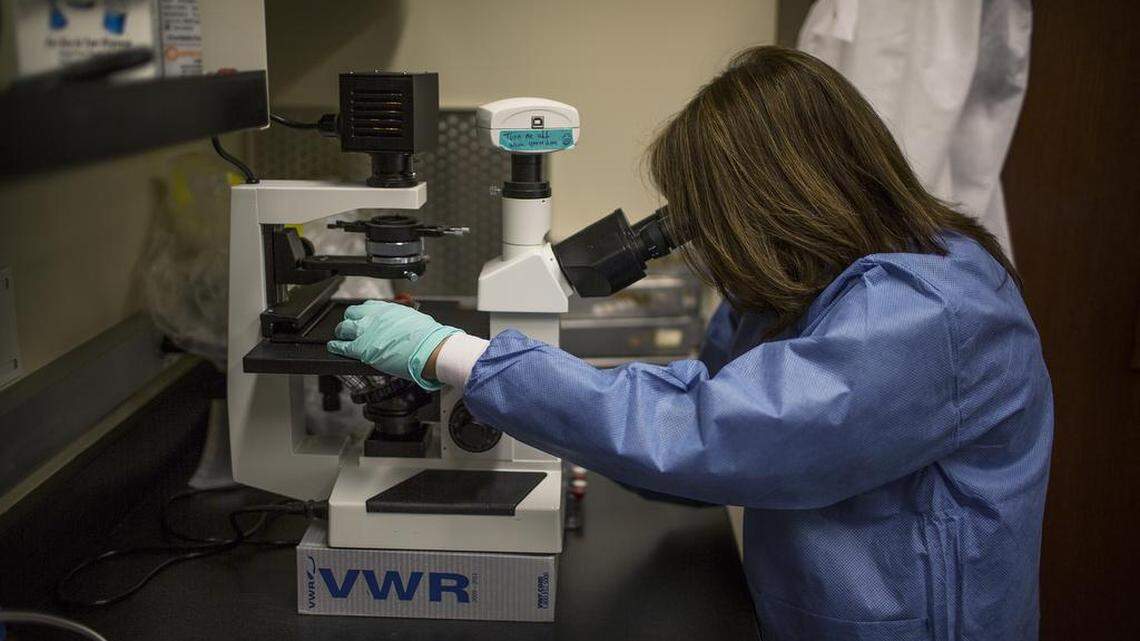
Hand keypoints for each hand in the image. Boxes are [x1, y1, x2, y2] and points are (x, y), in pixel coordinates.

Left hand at [327, 300, 463, 389]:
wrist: (428, 348)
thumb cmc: (427, 336)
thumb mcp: (413, 318)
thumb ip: (401, 320)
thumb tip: (400, 325)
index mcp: (387, 308)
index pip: (366, 306)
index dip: (362, 313)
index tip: (362, 317)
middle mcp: (373, 316)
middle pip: (351, 314)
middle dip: (350, 320)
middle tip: (350, 327)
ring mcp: (366, 331)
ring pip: (344, 328)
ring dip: (342, 332)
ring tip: (340, 336)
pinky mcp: (362, 348)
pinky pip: (342, 346)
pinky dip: (336, 346)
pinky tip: (333, 347)